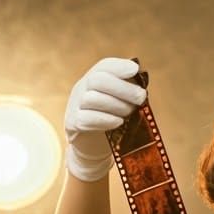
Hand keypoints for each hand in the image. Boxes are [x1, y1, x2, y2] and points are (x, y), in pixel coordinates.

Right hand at [63, 57, 146, 179]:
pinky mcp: (72, 124)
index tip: (135, 70)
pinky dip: (106, 120)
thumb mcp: (121, 102)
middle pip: (97, 80)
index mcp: (94, 79)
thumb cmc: (112, 121)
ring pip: (92, 98)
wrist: (93, 146)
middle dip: (123, 88)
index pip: (104, 66)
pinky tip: (118, 122)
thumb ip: (129, 91)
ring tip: (129, 114)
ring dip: (116, 105)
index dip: (119, 66)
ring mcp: (74, 106)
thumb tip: (142, 80)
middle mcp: (81, 89)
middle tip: (141, 98)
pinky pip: (86, 119)